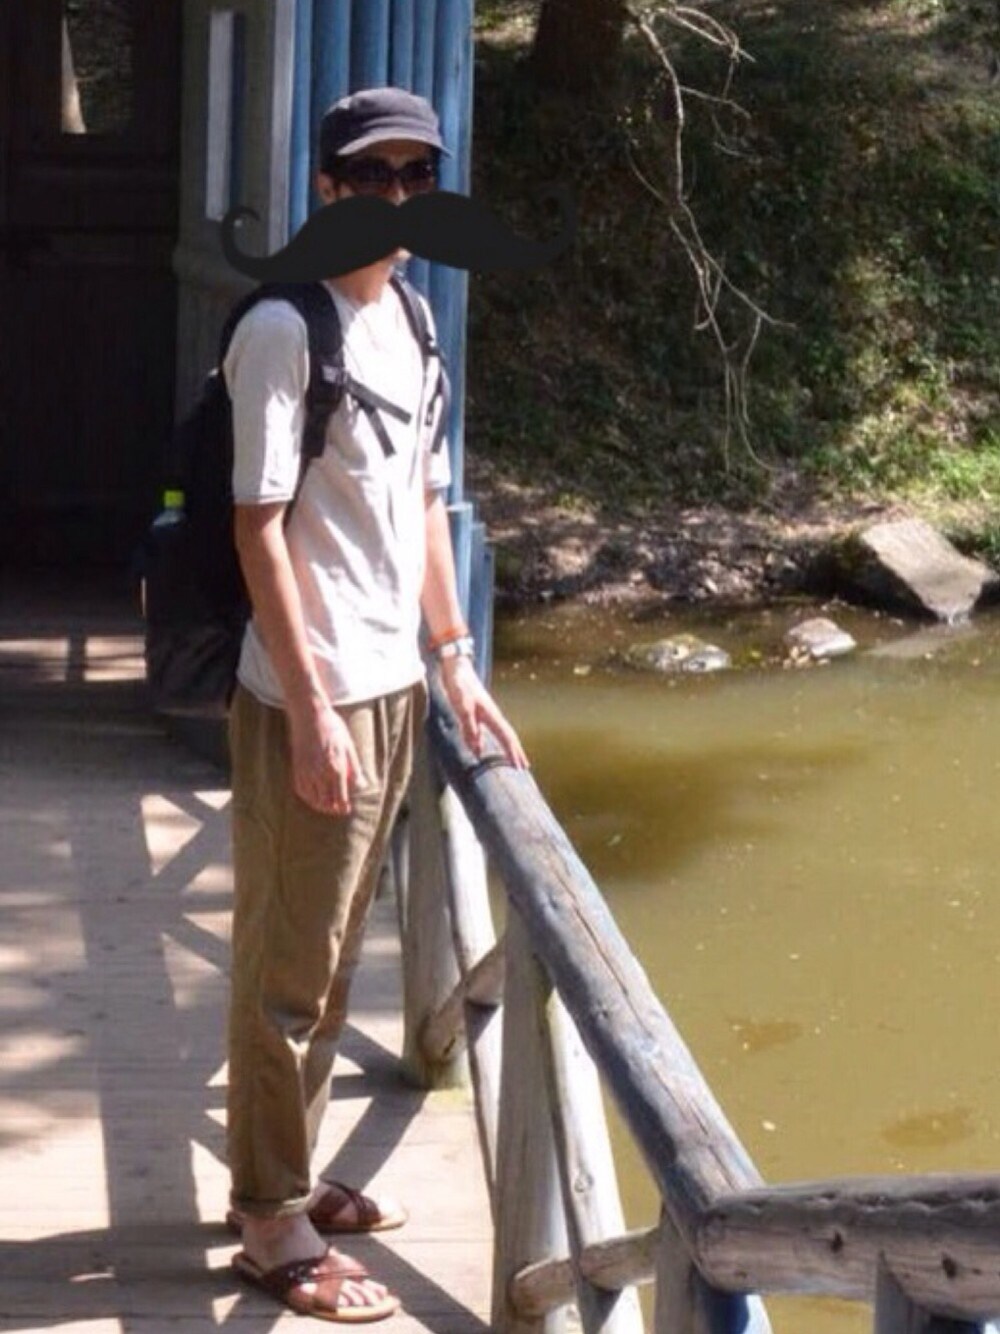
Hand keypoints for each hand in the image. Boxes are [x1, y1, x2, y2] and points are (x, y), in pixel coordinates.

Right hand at [288, 700, 364, 815]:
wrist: (308, 714)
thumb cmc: (332, 727)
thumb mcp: (348, 745)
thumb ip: (354, 767)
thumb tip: (361, 784)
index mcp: (336, 767)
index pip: (340, 796)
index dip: (343, 806)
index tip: (346, 810)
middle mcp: (320, 772)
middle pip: (326, 801)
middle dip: (333, 808)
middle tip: (338, 810)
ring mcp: (306, 771)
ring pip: (312, 798)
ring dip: (320, 805)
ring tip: (327, 807)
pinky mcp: (296, 767)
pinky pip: (301, 789)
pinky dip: (307, 797)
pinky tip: (312, 797)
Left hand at [439, 656, 528, 769]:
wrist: (457, 669)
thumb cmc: (460, 687)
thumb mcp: (462, 709)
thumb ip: (470, 729)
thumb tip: (477, 750)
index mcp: (491, 716)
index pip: (506, 738)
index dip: (513, 753)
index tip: (519, 767)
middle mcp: (493, 715)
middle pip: (509, 737)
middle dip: (517, 752)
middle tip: (525, 767)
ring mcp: (488, 714)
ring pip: (503, 733)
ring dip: (510, 747)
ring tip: (515, 759)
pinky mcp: (480, 713)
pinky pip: (493, 731)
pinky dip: (497, 740)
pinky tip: (491, 746)